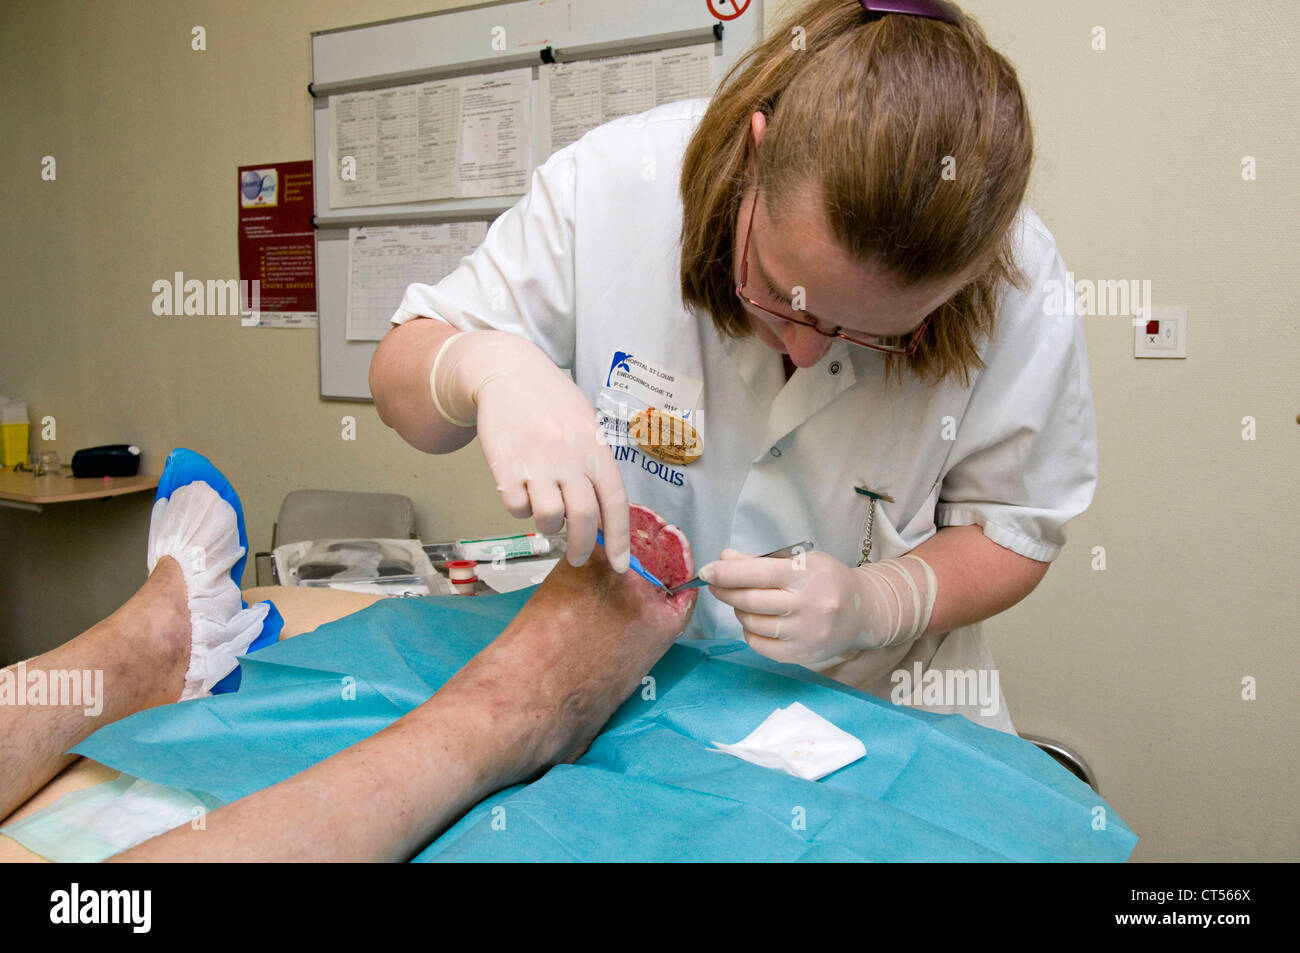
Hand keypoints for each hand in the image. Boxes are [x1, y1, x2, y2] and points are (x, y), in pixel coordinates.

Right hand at [431, 331, 629, 571]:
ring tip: (544, 510)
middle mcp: (570, 457)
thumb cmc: (552, 402)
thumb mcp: (586, 426)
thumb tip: (600, 517)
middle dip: (580, 547)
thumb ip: (594, 467)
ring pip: (548, 519)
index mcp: (596, 448)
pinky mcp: (506, 466)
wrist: (508, 372)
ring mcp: (537, 462)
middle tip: (575, 557)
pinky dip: (520, 509)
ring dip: (547, 525)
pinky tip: (521, 489)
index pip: (615, 503)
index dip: (619, 540)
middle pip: (582, 519)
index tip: (619, 566)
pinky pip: (516, 508)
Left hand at [698, 548, 937, 665]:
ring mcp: (806, 634)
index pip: (757, 573)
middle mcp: (808, 606)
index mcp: (808, 575)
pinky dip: (750, 632)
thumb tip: (724, 559)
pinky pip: (761, 645)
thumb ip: (761, 561)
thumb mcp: (801, 561)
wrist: (863, 612)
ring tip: (743, 602)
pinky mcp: (803, 655)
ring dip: (739, 611)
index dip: (726, 573)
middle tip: (715, 585)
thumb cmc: (828, 581)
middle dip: (725, 592)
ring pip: (752, 623)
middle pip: (750, 601)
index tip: (707, 572)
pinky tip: (755, 622)